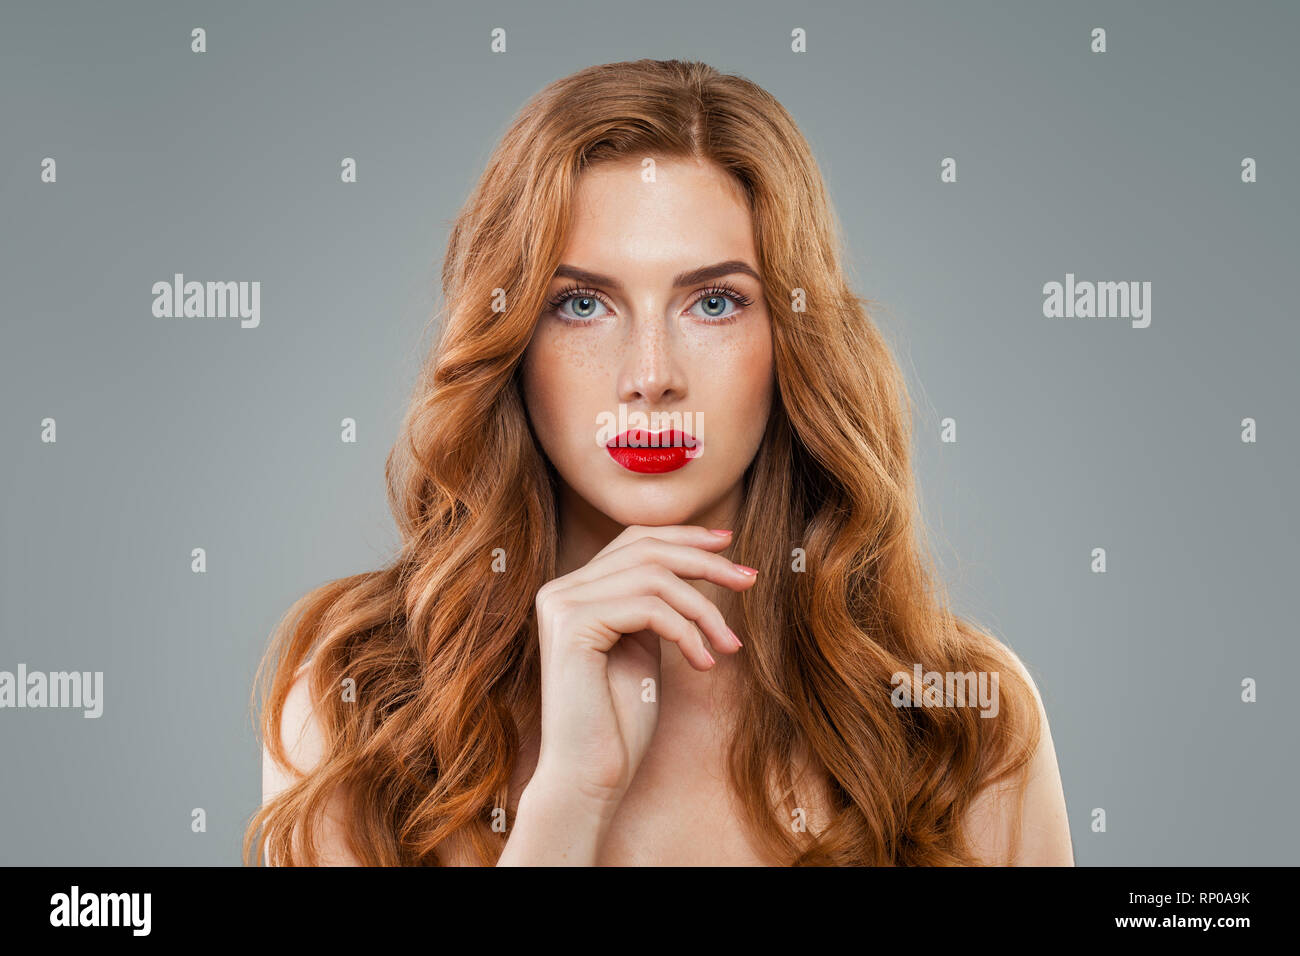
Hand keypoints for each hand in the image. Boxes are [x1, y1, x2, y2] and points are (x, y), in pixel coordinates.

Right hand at [527, 524, 755, 814]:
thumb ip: (654, 605)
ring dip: (704, 608)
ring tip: (728, 643)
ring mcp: (562, 605)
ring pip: (653, 577)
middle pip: (646, 549)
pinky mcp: (573, 626)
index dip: (684, 536)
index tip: (730, 544)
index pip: (634, 540)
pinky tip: (703, 663)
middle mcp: (560, 590)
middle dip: (706, 561)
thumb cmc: (620, 721)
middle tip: (750, 580)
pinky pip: (648, 608)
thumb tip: (699, 561)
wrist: (589, 777)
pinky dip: (687, 632)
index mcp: (574, 590)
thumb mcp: (644, 647)